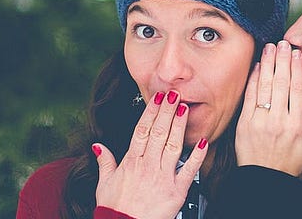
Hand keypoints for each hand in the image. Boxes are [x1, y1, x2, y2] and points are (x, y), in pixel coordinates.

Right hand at [93, 90, 207, 218]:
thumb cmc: (115, 210)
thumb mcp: (104, 184)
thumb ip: (104, 162)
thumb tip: (98, 146)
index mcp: (131, 162)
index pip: (142, 130)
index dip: (150, 112)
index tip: (156, 98)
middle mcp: (147, 166)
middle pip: (158, 132)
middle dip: (166, 111)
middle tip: (174, 94)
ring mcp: (163, 177)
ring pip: (172, 145)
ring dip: (179, 126)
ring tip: (184, 108)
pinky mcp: (176, 191)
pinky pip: (189, 169)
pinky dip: (197, 155)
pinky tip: (203, 141)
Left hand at [235, 41, 301, 176]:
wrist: (265, 182)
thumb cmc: (290, 166)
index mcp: (297, 126)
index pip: (298, 90)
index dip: (298, 69)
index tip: (298, 54)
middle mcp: (278, 120)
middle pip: (281, 83)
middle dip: (283, 60)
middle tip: (284, 43)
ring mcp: (260, 121)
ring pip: (265, 86)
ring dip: (268, 64)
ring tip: (271, 47)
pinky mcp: (244, 123)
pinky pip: (250, 96)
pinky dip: (254, 79)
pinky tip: (258, 66)